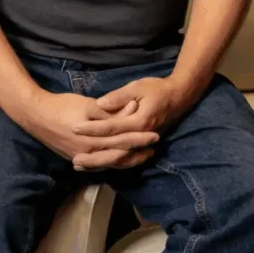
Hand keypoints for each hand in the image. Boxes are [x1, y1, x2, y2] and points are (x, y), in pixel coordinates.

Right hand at [21, 89, 159, 168]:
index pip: (122, 141)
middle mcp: (88, 153)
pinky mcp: (76, 157)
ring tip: (142, 156)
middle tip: (153, 149)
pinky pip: (98, 164)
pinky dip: (112, 162)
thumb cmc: (63, 106)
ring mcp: (81, 157)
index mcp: (92, 139)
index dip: (139, 138)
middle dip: (137, 153)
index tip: (155, 135)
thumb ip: (110, 110)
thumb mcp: (88, 105)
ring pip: (109, 163)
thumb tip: (132, 107)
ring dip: (127, 160)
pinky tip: (120, 161)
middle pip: (118, 156)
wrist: (36, 115)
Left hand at [70, 74, 202, 168]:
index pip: (111, 128)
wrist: (179, 96)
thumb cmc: (157, 89)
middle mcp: (140, 136)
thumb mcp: (138, 87)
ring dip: (100, 163)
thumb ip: (119, 97)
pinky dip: (110, 162)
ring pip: (119, 158)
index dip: (92, 128)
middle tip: (74, 160)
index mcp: (138, 122)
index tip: (75, 128)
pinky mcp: (142, 144)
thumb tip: (101, 104)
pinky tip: (97, 164)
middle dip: (93, 156)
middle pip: (114, 150)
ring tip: (81, 166)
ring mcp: (142, 143)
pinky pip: (125, 158)